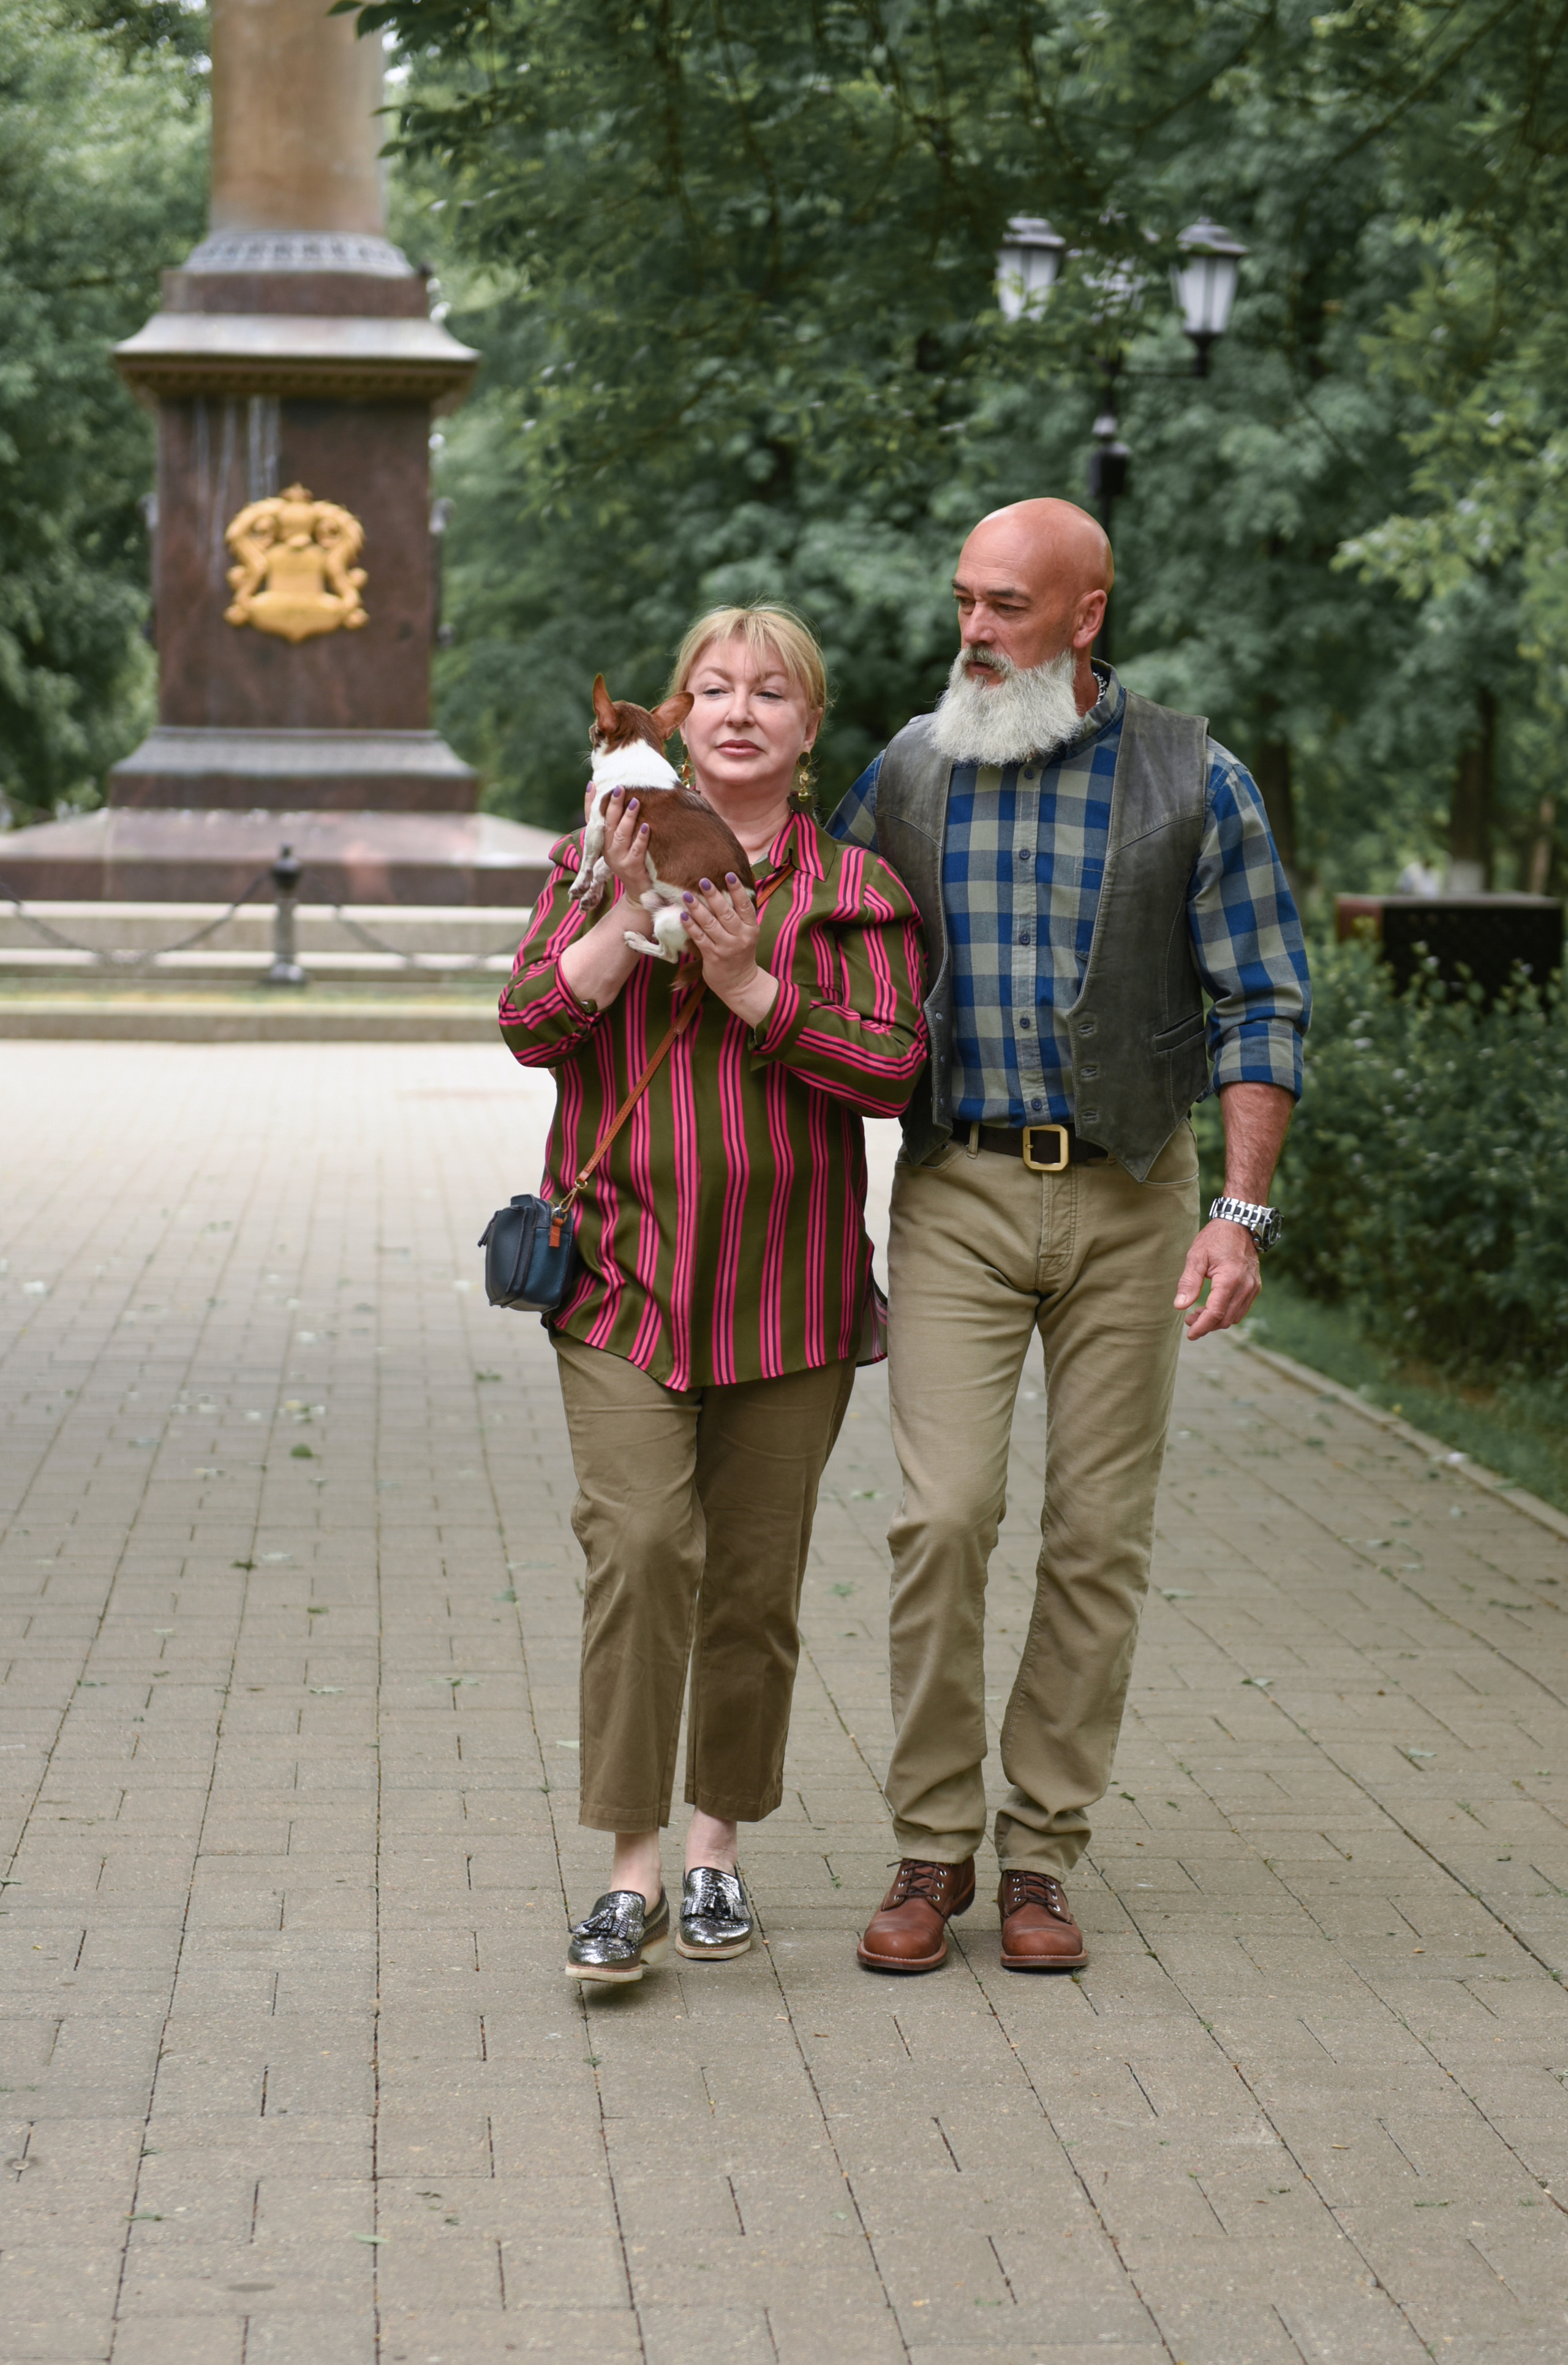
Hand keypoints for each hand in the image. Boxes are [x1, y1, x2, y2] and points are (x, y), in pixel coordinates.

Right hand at [593, 791, 655, 928]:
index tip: (593, 784)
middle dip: (613, 805)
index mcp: (602, 842)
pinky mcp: (631, 868)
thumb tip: (621, 797)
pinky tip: (646, 826)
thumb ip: (619, 822)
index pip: (592, 819)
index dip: (590, 802)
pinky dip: (641, 838)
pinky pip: (637, 850)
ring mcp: (618, 859)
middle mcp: (607, 850)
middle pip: (607, 823)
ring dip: (628, 818)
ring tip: (635, 802)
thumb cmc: (631, 860)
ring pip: (621, 835)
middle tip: (620, 788)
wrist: (640, 890)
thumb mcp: (622, 841)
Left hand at [680, 874, 778, 1028]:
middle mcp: (740, 937)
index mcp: (751, 928)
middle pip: (726, 913)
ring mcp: (726, 947)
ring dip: (697, 908)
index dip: (737, 890)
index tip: (729, 875)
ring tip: (687, 895)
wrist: (740, 983)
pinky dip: (691, 926)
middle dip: (713, 896)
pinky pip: (699, 938)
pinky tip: (683, 916)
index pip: (745, 906)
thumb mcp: (747, 934)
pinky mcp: (712, 956)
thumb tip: (725, 891)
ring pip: (710, 924)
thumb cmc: (741, 954)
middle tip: (703, 881)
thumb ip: (739, 917)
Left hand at [1174, 1219, 1261, 1340]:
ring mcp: (1253, 1287)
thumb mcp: (1196, 1256)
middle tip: (1189, 1319)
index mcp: (1230, 1279)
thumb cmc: (1215, 1238)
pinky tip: (1213, 1306)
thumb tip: (1180, 1306)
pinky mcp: (1255, 1287)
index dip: (1202, 1326)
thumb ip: (1189, 1282)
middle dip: (1206, 1324)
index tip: (1190, 1334)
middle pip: (1226, 1319)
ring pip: (1235, 1317)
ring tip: (1198, 1313)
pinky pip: (1241, 1309)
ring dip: (1216, 1320)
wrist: (1239, 1224)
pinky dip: (1227, 1313)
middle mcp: (1246, 1286)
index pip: (1216, 1313)